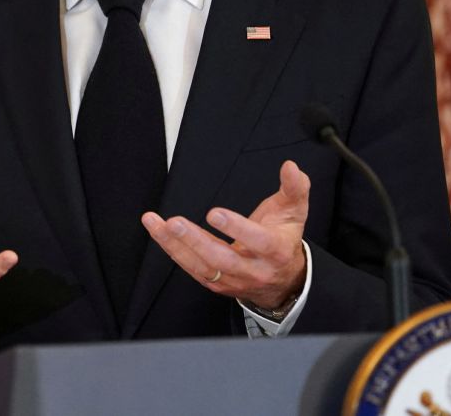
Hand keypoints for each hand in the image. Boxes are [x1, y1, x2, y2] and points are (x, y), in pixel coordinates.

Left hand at [142, 160, 309, 310]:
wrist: (283, 281)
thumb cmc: (284, 238)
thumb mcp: (294, 211)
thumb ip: (295, 187)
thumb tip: (290, 167)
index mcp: (275, 251)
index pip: (258, 241)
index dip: (236, 228)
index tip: (214, 213)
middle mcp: (253, 270)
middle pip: (223, 259)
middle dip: (196, 241)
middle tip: (175, 222)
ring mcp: (233, 280)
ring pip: (202, 266)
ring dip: (175, 245)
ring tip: (156, 223)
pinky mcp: (216, 284)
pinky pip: (191, 268)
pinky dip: (173, 250)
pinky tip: (159, 232)